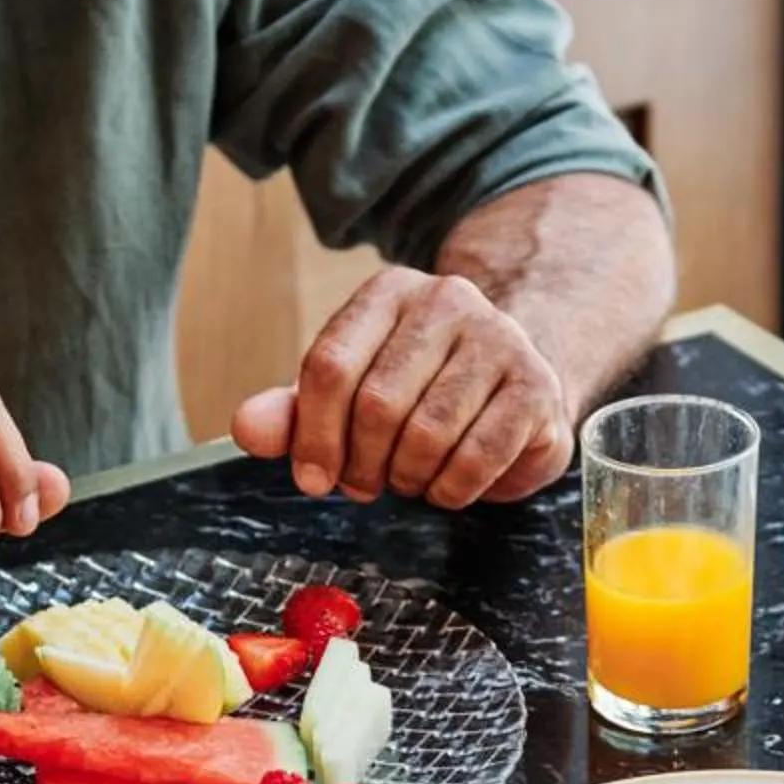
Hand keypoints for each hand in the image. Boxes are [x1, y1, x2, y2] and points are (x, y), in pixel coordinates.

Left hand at [231, 268, 573, 508]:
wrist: (518, 380)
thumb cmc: (425, 390)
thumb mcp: (354, 394)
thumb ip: (297, 412)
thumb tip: (248, 430)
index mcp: (389, 294)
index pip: (331, 365)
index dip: (314, 435)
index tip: (314, 480)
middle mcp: (447, 301)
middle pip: (377, 404)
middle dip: (364, 464)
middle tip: (368, 484)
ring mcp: (499, 340)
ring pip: (428, 434)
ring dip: (409, 478)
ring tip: (411, 479)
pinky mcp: (536, 387)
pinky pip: (477, 458)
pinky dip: (452, 490)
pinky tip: (447, 484)